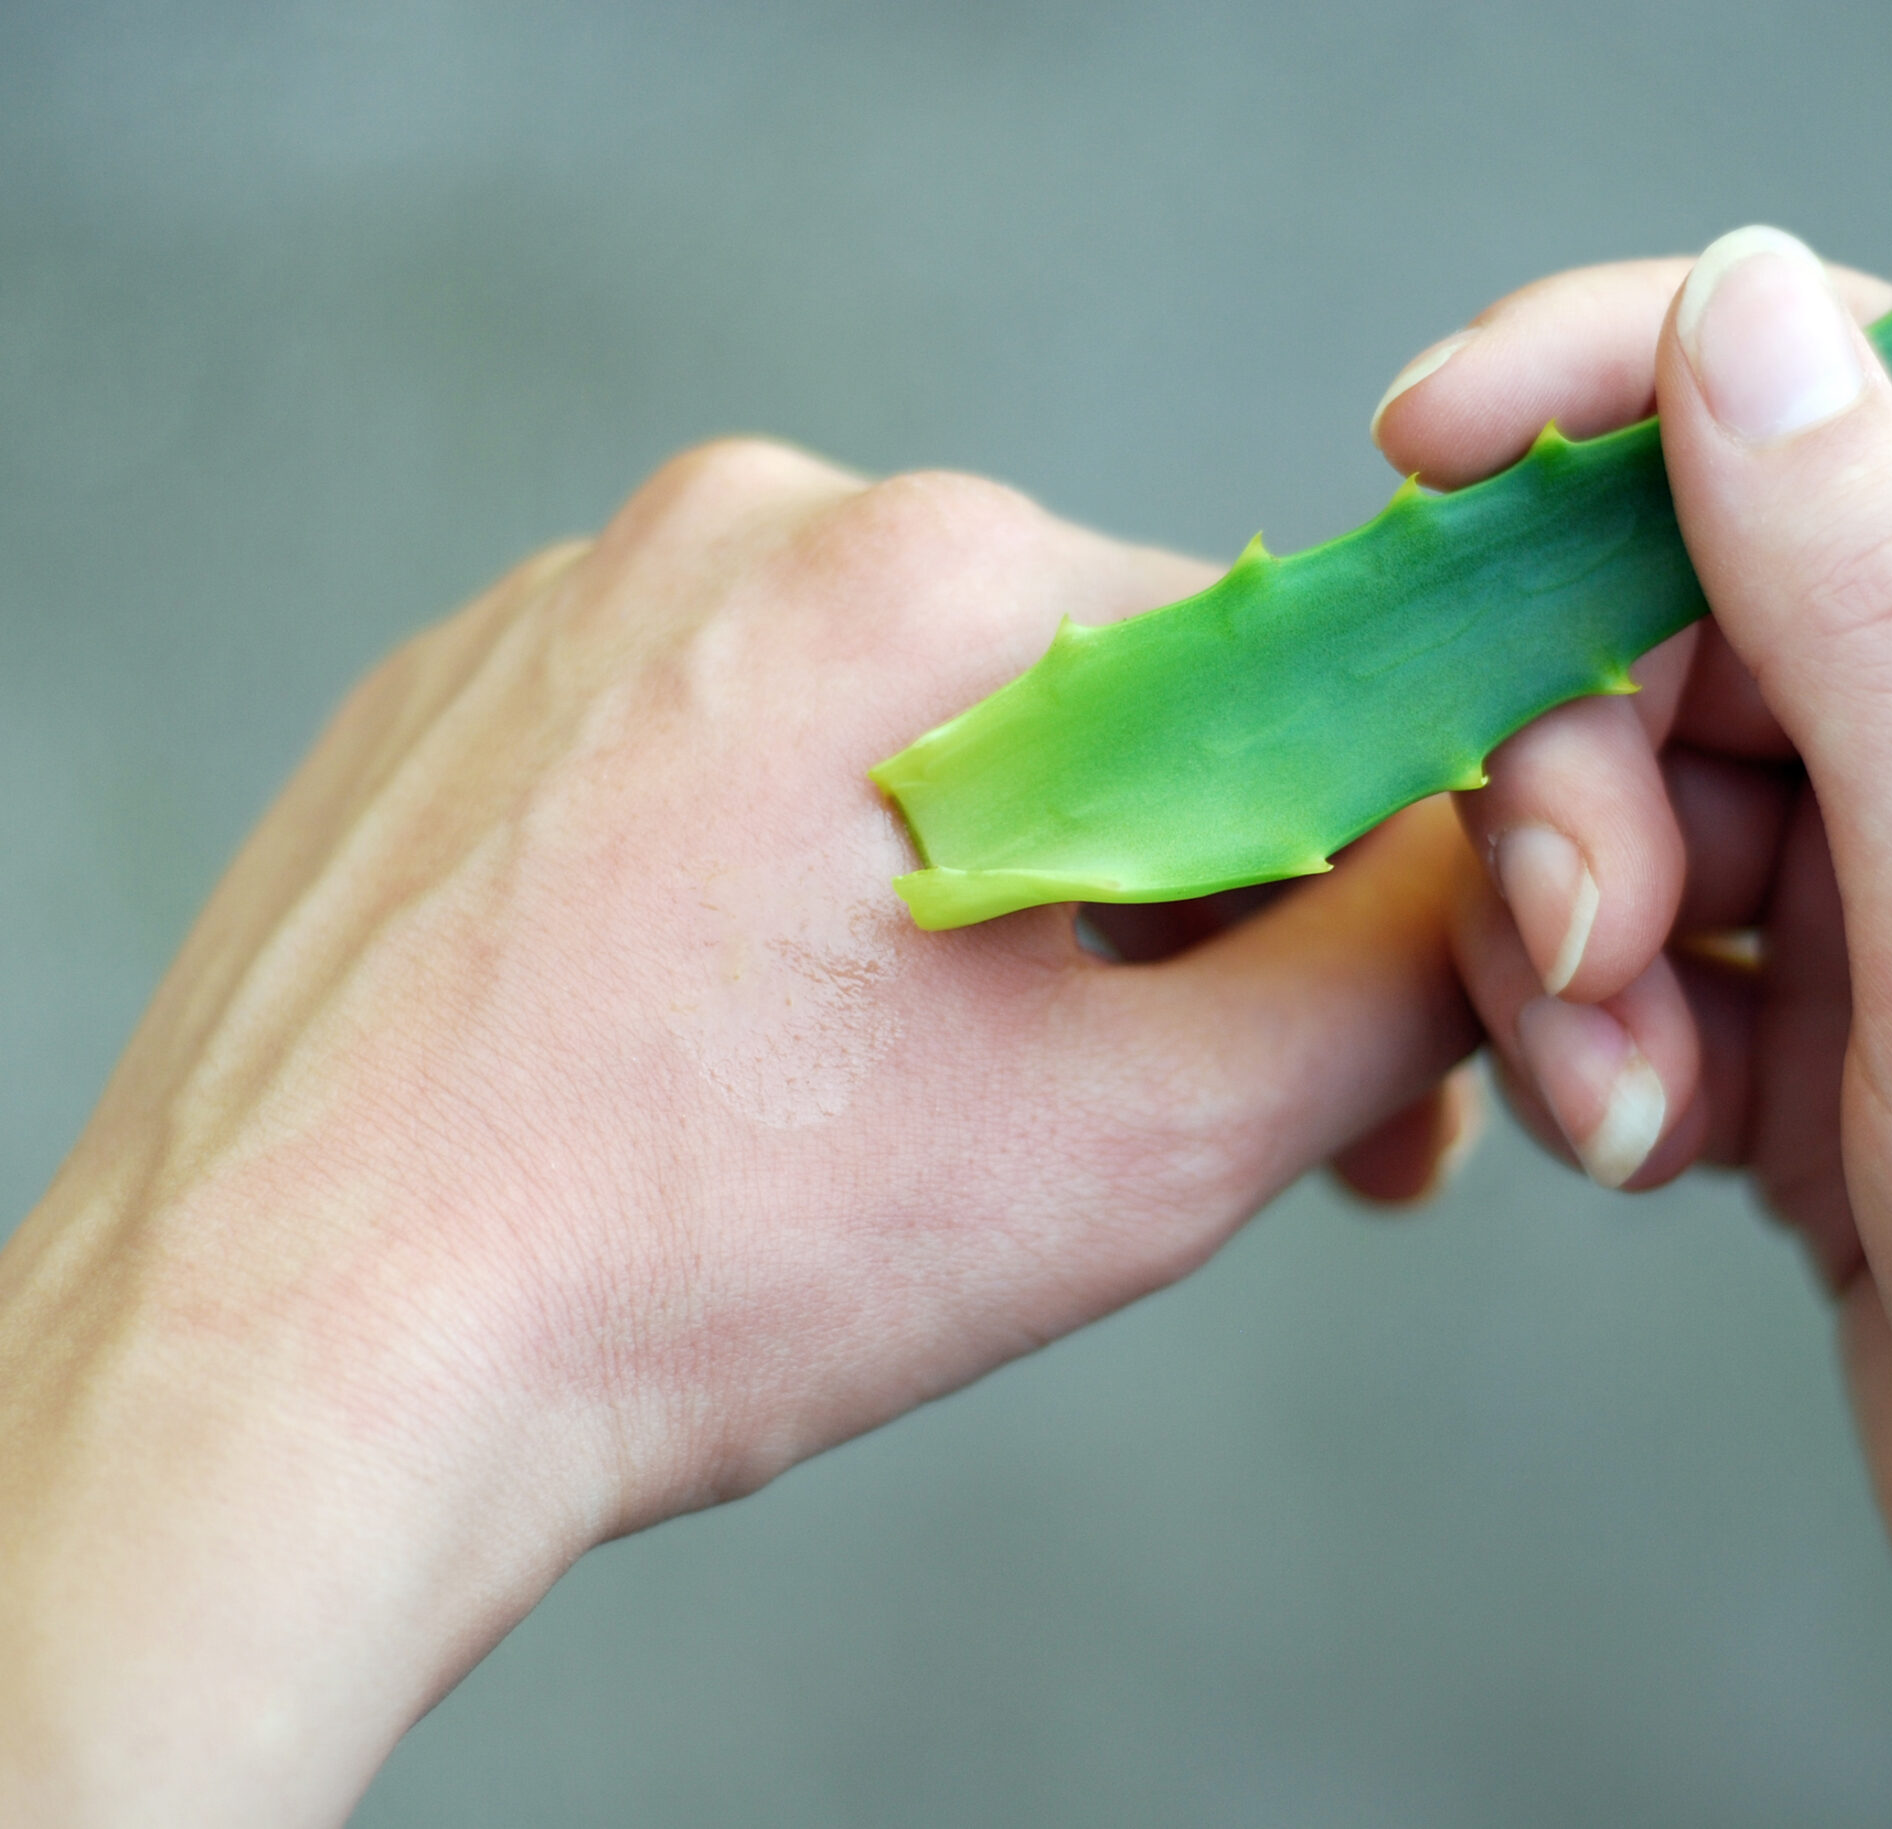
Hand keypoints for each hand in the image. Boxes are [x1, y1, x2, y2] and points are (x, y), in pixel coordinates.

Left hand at [0, 443, 1477, 1825]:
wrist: (278, 1366)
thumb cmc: (693, 1258)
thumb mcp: (1139, 1144)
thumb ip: (1387, 986)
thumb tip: (1486, 897)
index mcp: (915, 574)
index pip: (1260, 670)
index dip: (1339, 869)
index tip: (1344, 1043)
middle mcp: (727, 530)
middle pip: (1072, 707)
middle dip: (1155, 917)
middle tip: (1144, 1125)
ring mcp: (561, 612)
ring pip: (885, 742)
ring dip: (968, 913)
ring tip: (914, 1120)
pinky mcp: (453, 717)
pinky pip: (708, 773)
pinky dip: (782, 902)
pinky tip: (743, 1068)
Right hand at [1374, 239, 1891, 1822]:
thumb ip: (1878, 618)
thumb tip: (1749, 315)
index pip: (1861, 406)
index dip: (1628, 384)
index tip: (1422, 447)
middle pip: (1695, 617)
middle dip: (1578, 762)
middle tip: (1579, 940)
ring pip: (1634, 799)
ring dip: (1567, 938)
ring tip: (1618, 1096)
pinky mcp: (1820, 1043)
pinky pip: (1633, 960)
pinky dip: (1594, 1042)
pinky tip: (1638, 1148)